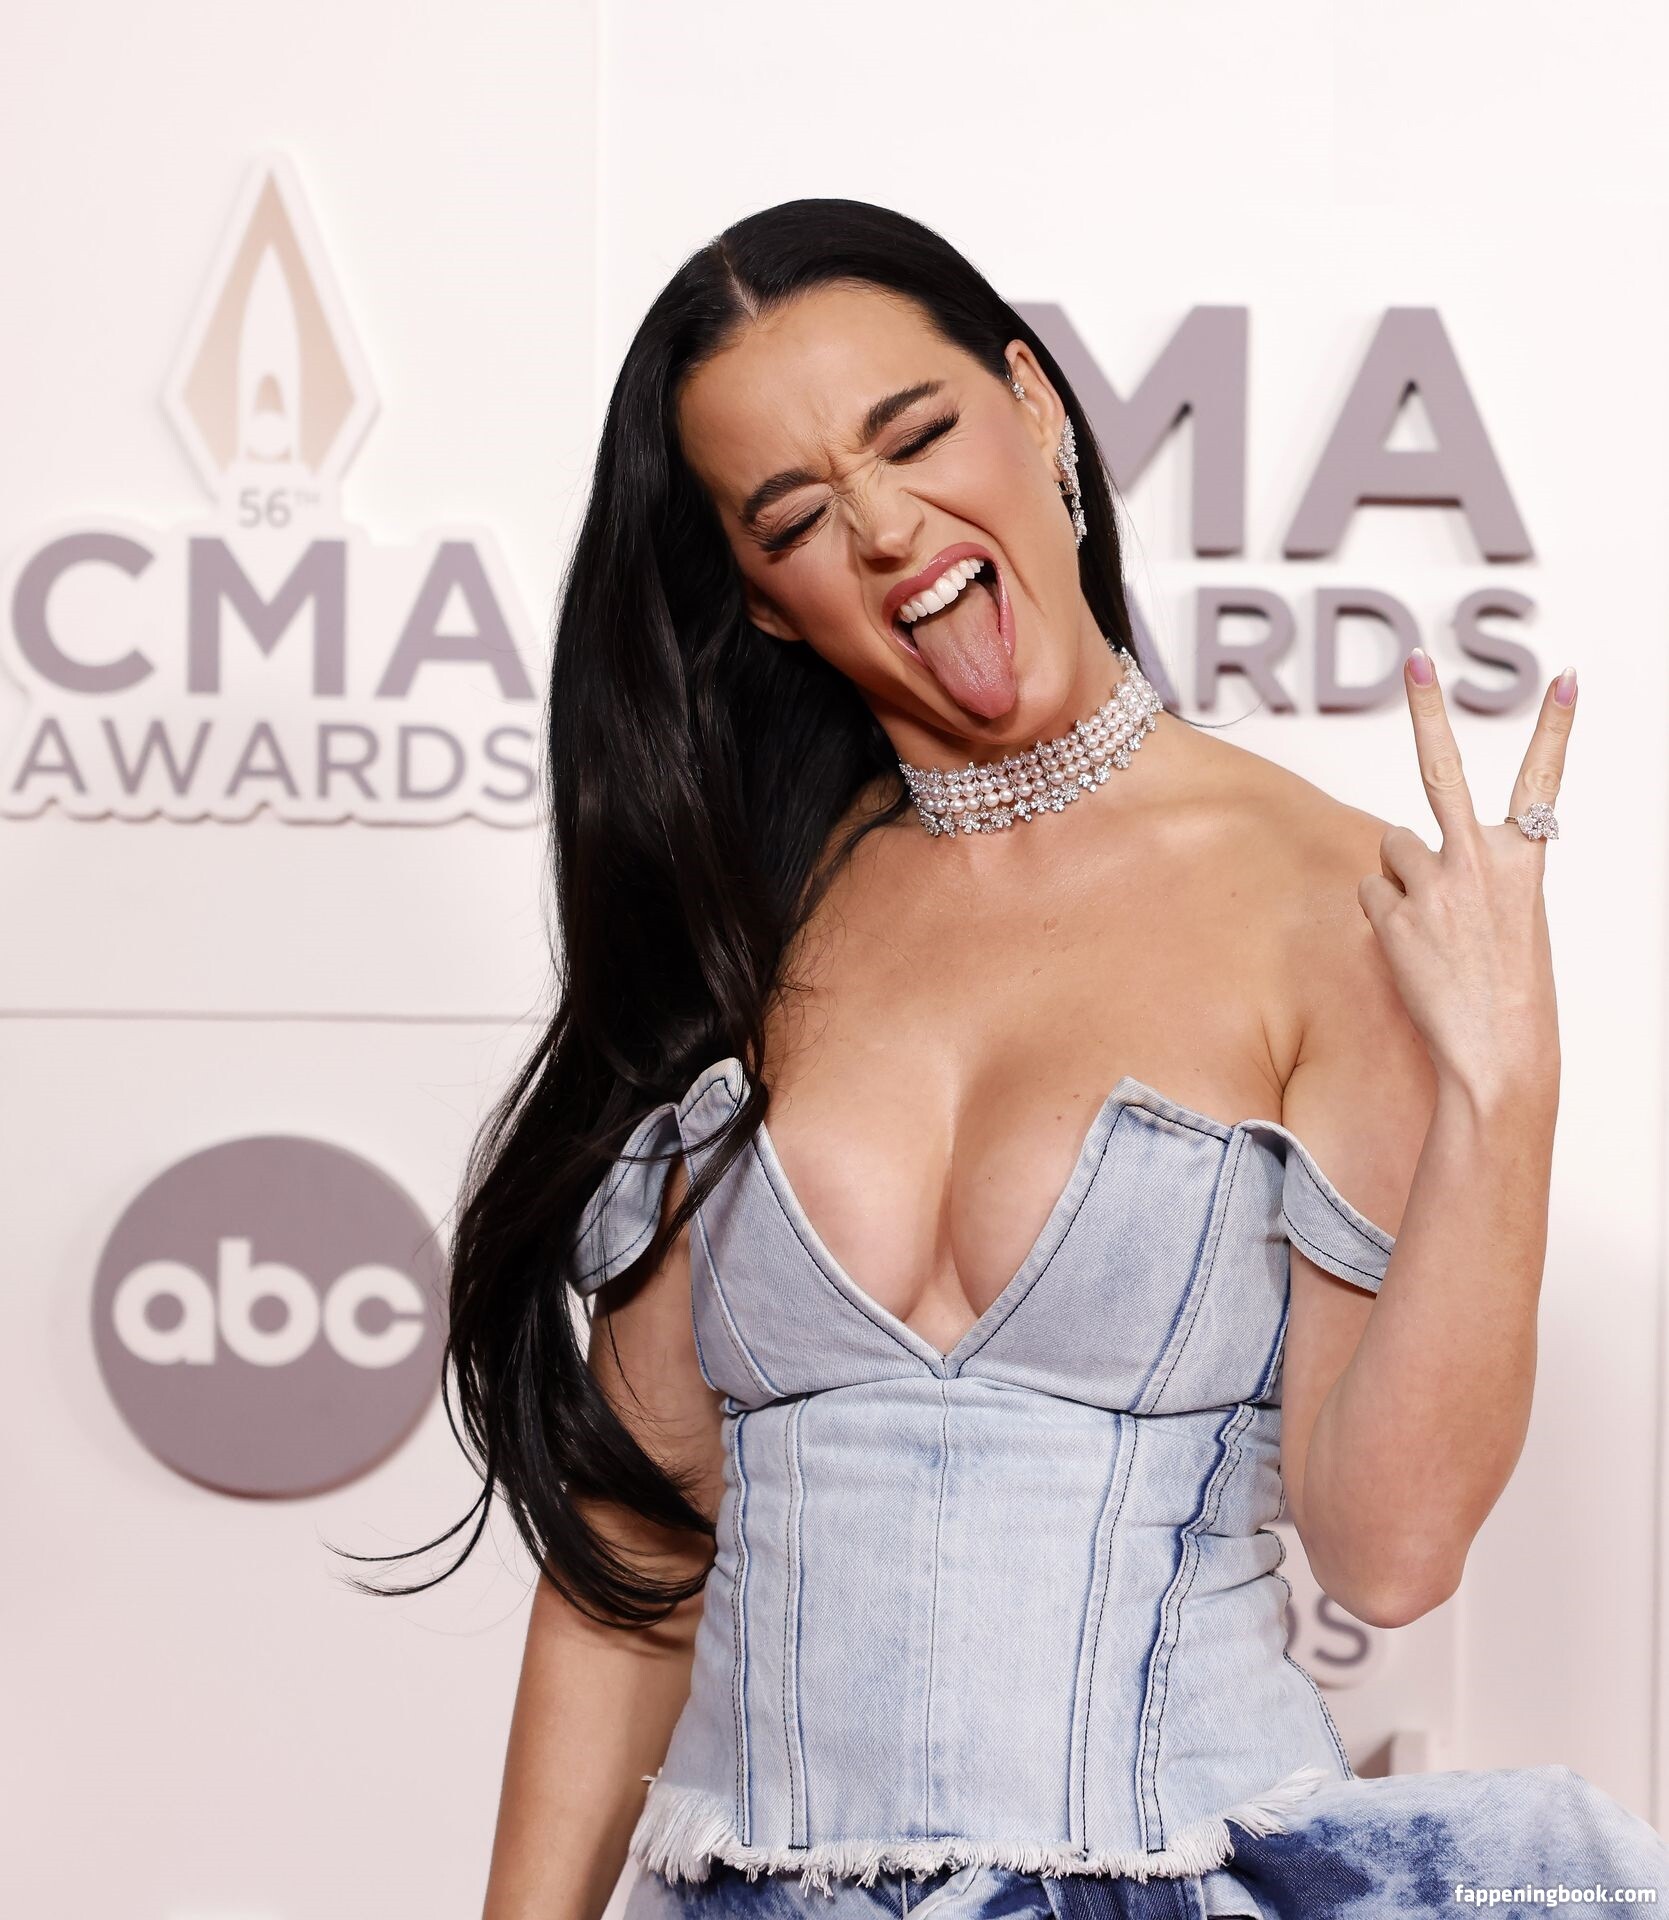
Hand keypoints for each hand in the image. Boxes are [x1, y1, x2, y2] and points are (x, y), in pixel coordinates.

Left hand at [1358, 648, 1573, 1106]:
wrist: (1497, 1056)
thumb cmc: (1510, 993)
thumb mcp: (1513, 919)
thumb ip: (1476, 874)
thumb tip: (1416, 854)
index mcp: (1524, 861)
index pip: (1542, 781)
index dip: (1555, 727)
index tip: (1566, 678)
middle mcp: (1477, 860)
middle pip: (1439, 769)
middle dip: (1428, 709)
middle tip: (1417, 659)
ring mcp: (1431, 884)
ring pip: (1391, 849)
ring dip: (1400, 877)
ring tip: (1431, 928)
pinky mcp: (1392, 914)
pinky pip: (1372, 894)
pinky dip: (1384, 915)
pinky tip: (1410, 950)